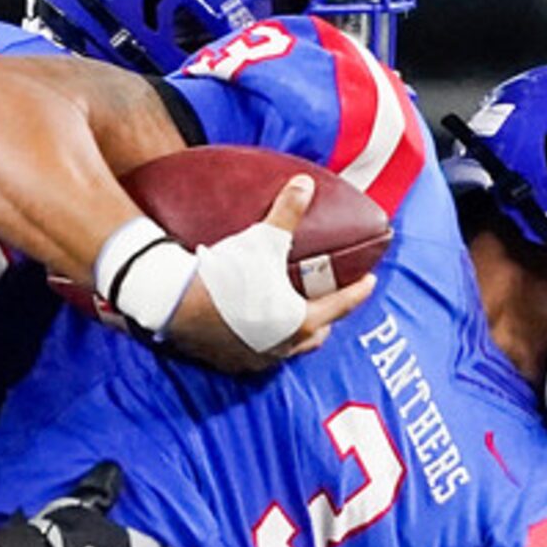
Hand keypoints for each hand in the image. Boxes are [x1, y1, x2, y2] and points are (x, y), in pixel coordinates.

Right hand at [163, 175, 377, 375]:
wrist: (176, 303)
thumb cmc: (227, 274)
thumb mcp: (263, 240)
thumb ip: (288, 213)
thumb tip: (304, 183)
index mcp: (300, 321)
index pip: (341, 305)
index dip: (358, 291)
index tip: (370, 282)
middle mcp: (282, 347)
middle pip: (316, 336)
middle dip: (326, 319)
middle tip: (328, 301)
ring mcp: (256, 359)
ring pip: (288, 349)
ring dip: (295, 333)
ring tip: (294, 315)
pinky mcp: (230, 363)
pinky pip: (258, 354)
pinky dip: (266, 341)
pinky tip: (258, 328)